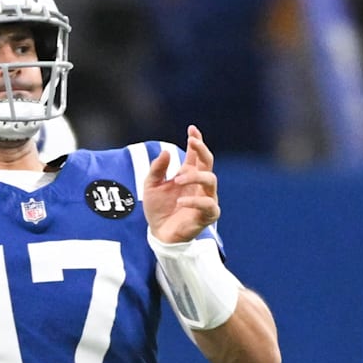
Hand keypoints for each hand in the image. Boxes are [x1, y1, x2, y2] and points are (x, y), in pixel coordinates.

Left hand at [143, 125, 219, 242]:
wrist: (158, 233)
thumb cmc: (158, 208)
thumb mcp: (151, 186)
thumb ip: (157, 169)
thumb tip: (166, 151)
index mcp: (188, 174)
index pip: (197, 154)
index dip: (197, 141)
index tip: (191, 129)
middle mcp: (200, 184)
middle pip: (208, 163)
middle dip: (202, 150)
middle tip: (191, 142)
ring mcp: (206, 198)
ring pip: (211, 180)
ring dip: (195, 176)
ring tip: (177, 179)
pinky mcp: (207, 215)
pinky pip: (208, 205)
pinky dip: (195, 201)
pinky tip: (180, 201)